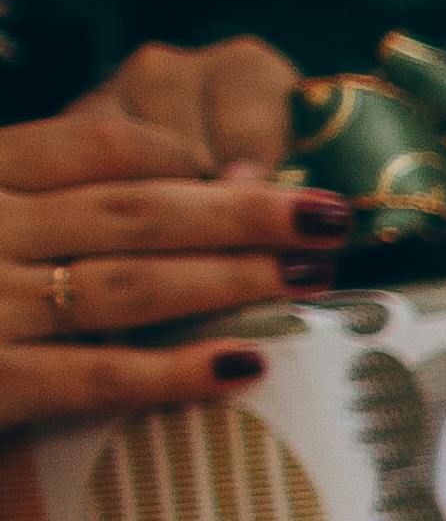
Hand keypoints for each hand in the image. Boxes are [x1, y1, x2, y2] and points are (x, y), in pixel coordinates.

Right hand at [0, 39, 350, 429]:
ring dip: (231, 278)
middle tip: (329, 214)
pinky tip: (247, 365)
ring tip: (311, 276)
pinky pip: (95, 374)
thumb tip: (170, 178)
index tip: (247, 167)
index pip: (93, 146)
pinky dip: (173, 370)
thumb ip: (41, 195)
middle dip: (243, 211)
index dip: (182, 154)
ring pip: (130, 285)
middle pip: (135, 210)